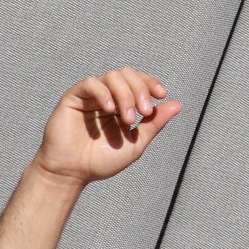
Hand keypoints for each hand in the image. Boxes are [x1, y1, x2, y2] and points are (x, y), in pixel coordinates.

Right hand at [34, 67, 182, 185]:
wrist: (71, 173)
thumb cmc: (100, 162)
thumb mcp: (135, 144)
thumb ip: (154, 124)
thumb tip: (177, 105)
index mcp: (120, 105)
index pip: (138, 82)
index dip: (150, 83)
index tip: (161, 95)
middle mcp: (106, 96)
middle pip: (127, 74)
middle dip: (140, 89)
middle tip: (144, 112)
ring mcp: (90, 96)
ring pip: (112, 76)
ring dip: (125, 94)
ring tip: (127, 118)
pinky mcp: (74, 97)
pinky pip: (91, 83)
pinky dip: (104, 93)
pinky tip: (110, 110)